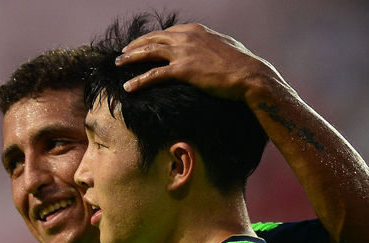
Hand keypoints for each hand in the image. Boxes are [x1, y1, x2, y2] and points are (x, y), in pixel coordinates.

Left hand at [115, 23, 279, 99]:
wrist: (248, 74)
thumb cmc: (241, 65)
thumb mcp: (224, 47)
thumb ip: (211, 46)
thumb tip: (209, 51)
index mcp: (195, 30)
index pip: (166, 32)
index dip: (151, 39)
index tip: (141, 44)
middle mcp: (186, 37)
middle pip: (153, 39)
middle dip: (135, 45)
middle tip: (123, 54)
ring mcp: (183, 52)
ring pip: (149, 52)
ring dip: (131, 59)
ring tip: (119, 65)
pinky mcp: (183, 70)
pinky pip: (154, 74)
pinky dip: (139, 80)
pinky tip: (129, 86)